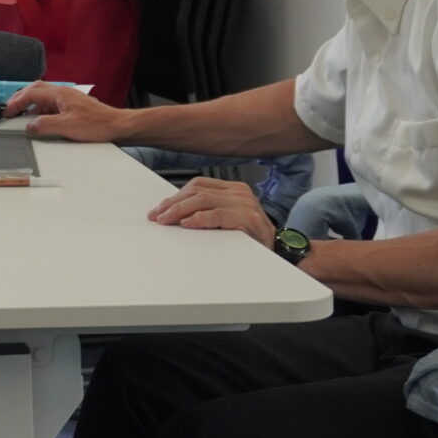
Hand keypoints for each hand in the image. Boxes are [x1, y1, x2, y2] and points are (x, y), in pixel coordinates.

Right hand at [6, 83, 129, 143]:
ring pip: (43, 97)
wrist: (117, 126)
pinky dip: (41, 111)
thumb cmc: (97, 124)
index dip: (15, 102)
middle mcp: (63, 93)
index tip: (6, 111)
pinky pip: (51, 105)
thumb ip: (44, 125)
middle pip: (35, 90)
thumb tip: (29, 126)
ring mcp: (69, 99)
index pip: (30, 93)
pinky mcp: (73, 107)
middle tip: (10, 109)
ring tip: (22, 116)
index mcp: (59, 94)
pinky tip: (41, 121)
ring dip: (30, 104)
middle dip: (20, 98)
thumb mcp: (66, 127)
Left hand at [148, 176, 274, 246]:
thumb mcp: (229, 219)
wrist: (281, 252)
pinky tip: (187, 224)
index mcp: (234, 189)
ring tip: (166, 221)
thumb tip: (176, 214)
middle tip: (157, 217)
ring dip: (179, 211)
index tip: (159, 210)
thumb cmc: (253, 238)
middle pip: (196, 191)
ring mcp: (244, 204)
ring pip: (202, 200)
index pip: (198, 185)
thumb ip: (209, 211)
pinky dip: (199, 219)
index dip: (175, 197)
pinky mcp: (247, 219)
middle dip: (172, 204)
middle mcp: (239, 192)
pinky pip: (217, 215)